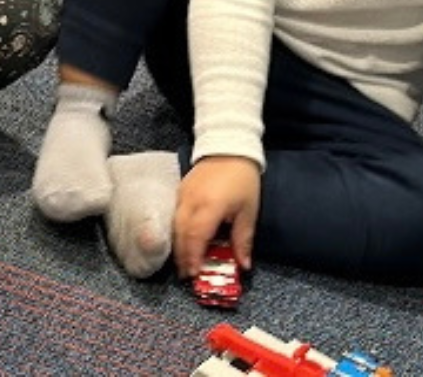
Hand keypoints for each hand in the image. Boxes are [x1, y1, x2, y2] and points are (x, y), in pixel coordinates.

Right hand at [173, 155, 259, 275]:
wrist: (228, 147)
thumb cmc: (242, 180)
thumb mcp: (248, 211)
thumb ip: (243, 239)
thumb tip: (244, 265)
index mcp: (209, 207)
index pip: (196, 237)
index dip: (193, 257)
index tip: (194, 274)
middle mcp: (191, 202)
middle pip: (180, 234)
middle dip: (182, 256)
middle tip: (186, 275)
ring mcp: (182, 195)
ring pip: (174, 225)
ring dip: (178, 245)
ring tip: (183, 262)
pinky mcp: (180, 191)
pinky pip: (174, 215)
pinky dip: (177, 231)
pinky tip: (182, 241)